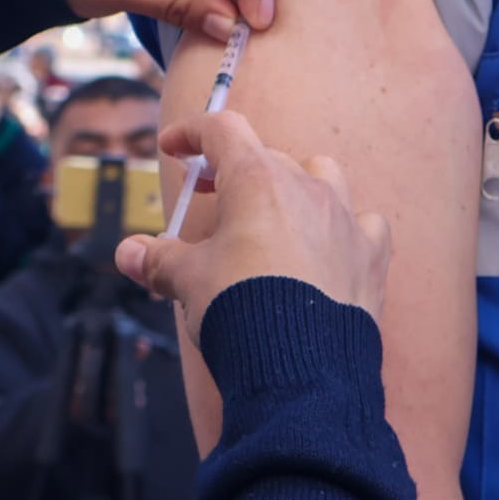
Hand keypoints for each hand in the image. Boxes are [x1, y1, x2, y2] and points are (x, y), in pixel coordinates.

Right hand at [114, 111, 390, 346]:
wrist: (301, 369)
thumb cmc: (241, 309)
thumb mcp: (186, 279)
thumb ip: (157, 259)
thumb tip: (128, 253)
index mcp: (256, 180)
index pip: (221, 130)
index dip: (191, 133)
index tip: (174, 147)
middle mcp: (304, 188)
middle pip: (264, 156)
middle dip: (232, 170)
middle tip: (209, 195)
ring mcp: (343, 220)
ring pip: (321, 175)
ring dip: (293, 184)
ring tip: (273, 213)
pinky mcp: (370, 256)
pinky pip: (364, 223)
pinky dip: (345, 227)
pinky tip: (330, 245)